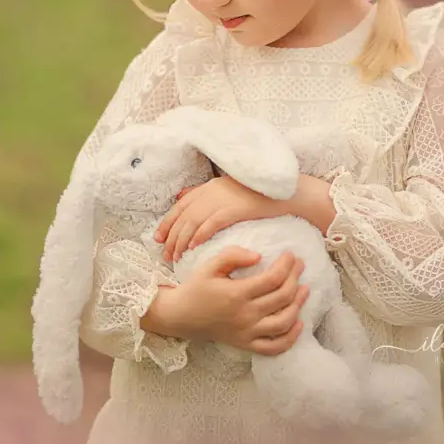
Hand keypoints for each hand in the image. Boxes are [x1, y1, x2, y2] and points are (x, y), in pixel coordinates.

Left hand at [154, 176, 287, 262]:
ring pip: (193, 221)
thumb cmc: (259, 195)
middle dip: (171, 236)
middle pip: (183, 215)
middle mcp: (212, 191)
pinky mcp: (234, 208)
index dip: (167, 222)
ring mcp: (223, 199)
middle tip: (164, 254)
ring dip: (182, 240)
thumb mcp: (228, 190)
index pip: (181, 205)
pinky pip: (211, 223)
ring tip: (176, 257)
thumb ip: (206, 193)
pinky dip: (200, 235)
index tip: (158, 238)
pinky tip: (193, 247)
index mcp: (210, 186)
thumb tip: (182, 196)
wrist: (285, 193)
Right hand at [161, 247, 309, 354]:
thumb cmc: (197, 288)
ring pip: (283, 322)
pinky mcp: (246, 344)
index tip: (291, 255)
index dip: (287, 265)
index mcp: (237, 294)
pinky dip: (290, 338)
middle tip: (300, 265)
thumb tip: (259, 256)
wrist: (180, 316)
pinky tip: (298, 323)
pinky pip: (274, 347)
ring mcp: (247, 333)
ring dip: (298, 305)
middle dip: (295, 278)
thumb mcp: (210, 266)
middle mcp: (245, 315)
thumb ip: (233, 256)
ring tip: (304, 289)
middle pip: (282, 297)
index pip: (272, 279)